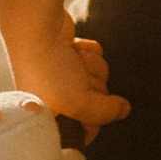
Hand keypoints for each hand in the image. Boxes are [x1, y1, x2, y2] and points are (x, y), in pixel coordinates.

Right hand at [0, 21, 130, 133]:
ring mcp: (62, 73)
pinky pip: (95, 57)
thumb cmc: (50, 70)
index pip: (81, 133)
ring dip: (91, 66)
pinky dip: (89, 51)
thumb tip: (124, 110)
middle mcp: (53, 96)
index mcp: (47, 115)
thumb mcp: (79, 102)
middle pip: (95, 102)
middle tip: (75, 77)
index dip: (91, 123)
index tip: (86, 112)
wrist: (36, 27)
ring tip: (72, 59)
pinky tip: (73, 47)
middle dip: (92, 86)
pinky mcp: (69, 52)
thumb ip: (105, 112)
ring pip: (99, 77)